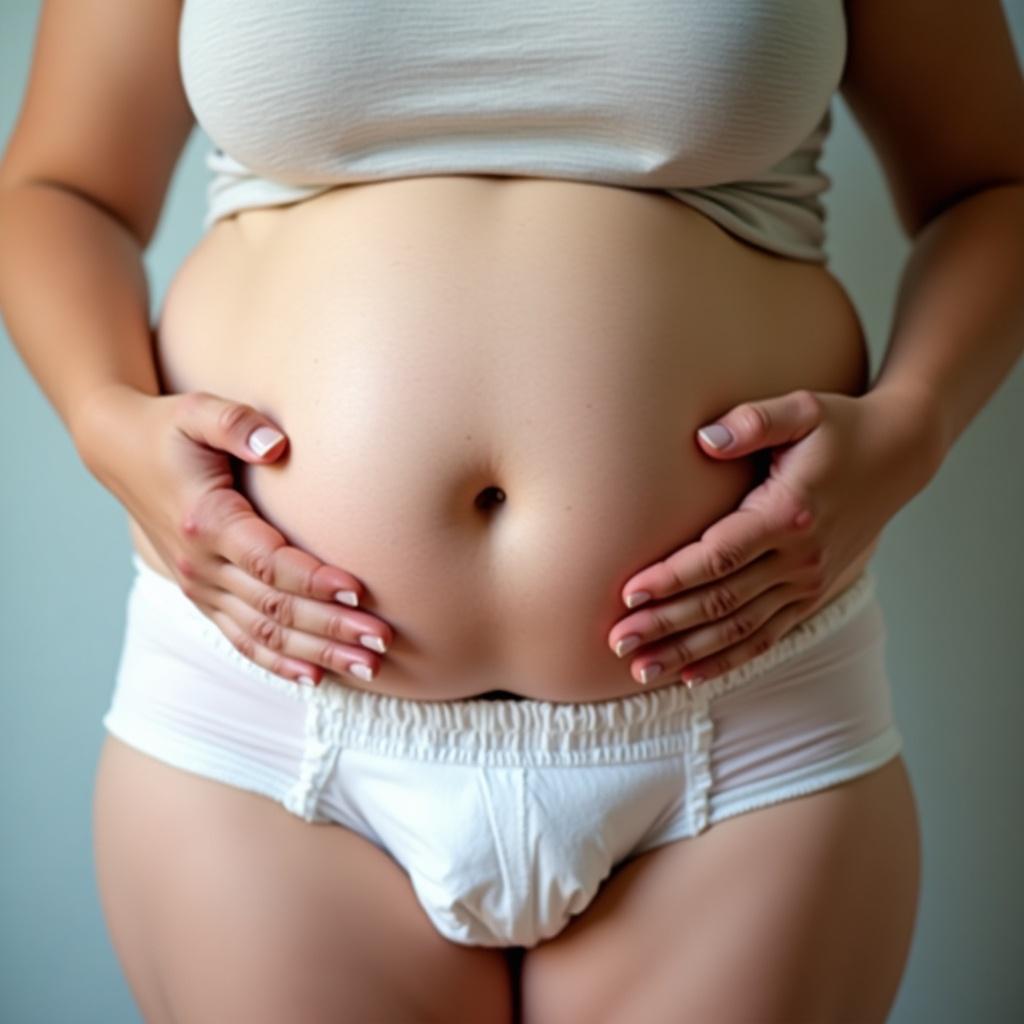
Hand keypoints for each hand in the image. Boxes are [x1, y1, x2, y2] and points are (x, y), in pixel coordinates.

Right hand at [73, 385, 392, 686]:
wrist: (119, 452)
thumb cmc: (169, 429)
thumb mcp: (196, 411)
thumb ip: (234, 423)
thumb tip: (276, 444)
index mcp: (206, 521)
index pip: (267, 562)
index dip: (313, 580)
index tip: (358, 590)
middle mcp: (202, 564)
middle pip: (274, 608)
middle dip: (331, 627)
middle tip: (381, 639)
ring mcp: (200, 587)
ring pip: (263, 634)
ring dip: (317, 653)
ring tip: (369, 667)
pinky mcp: (203, 597)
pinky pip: (242, 640)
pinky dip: (278, 662)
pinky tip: (316, 677)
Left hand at [607, 387, 939, 687]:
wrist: (897, 456)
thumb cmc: (840, 429)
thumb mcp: (803, 409)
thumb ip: (754, 421)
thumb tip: (705, 439)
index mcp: (789, 514)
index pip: (719, 556)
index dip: (672, 578)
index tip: (629, 594)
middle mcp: (799, 558)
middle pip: (721, 602)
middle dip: (665, 625)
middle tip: (617, 641)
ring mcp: (807, 583)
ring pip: (738, 629)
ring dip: (688, 652)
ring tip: (640, 669)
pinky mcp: (810, 596)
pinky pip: (765, 637)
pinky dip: (728, 660)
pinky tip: (691, 676)